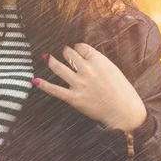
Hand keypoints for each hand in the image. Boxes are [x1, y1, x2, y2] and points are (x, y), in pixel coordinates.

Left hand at [32, 43, 146, 131]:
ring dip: (51, 61)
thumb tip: (84, 56)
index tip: (78, 50)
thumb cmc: (123, 92)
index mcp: (99, 61)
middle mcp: (87, 70)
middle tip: (65, 52)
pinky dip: (44, 85)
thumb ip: (99, 62)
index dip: (78, 47)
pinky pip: (55, 90)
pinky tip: (34, 80)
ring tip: (47, 57)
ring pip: (58, 67)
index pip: (81, 47)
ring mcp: (78, 84)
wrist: (126, 114)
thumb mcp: (114, 70)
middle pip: (69, 54)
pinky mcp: (74, 98)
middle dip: (66, 52)